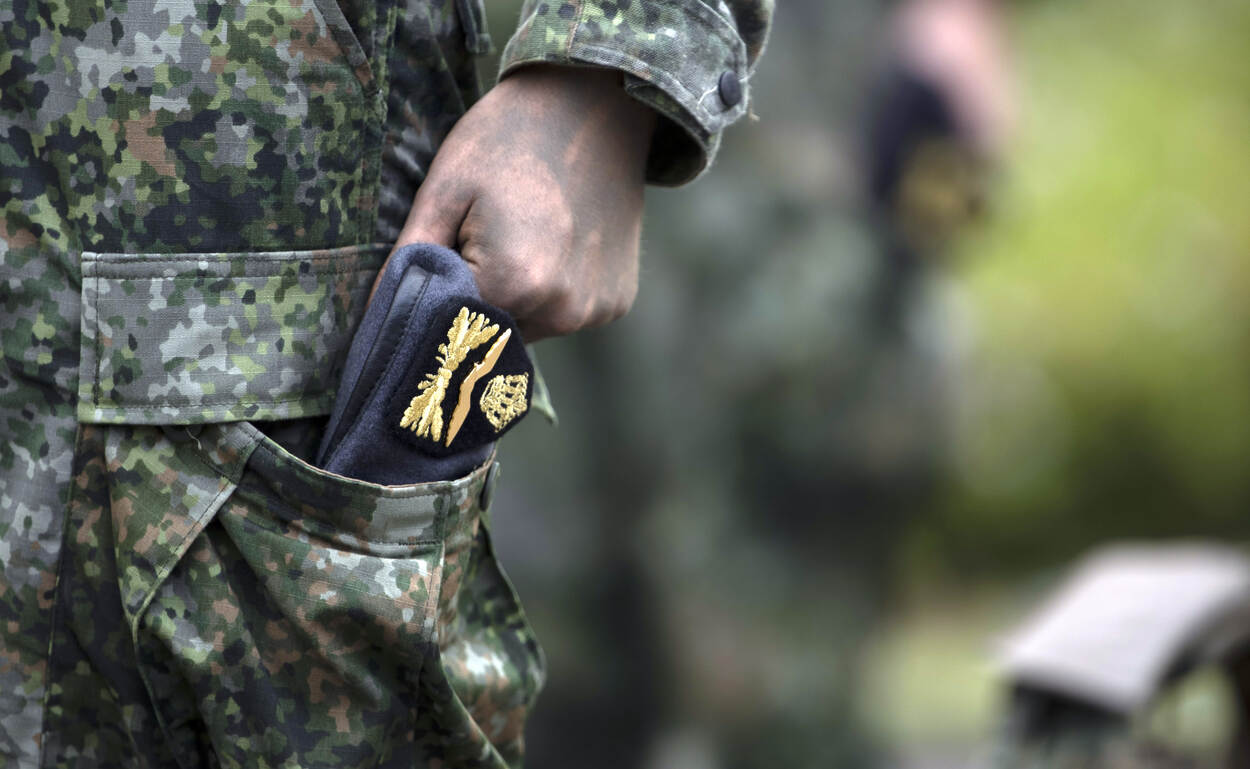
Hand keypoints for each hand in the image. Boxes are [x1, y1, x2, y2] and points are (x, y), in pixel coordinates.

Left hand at [391, 65, 656, 340]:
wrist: (594, 106)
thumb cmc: (507, 139)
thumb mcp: (444, 191)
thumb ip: (410, 261)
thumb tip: (378, 319)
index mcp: (516, 284)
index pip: (449, 326)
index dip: (436, 297)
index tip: (443, 257)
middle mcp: (562, 311)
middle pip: (490, 333)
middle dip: (475, 301)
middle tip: (483, 237)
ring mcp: (593, 310)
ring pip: (526, 328)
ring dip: (512, 300)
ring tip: (520, 237)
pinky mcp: (615, 303)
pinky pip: (563, 315)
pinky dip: (550, 293)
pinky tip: (555, 243)